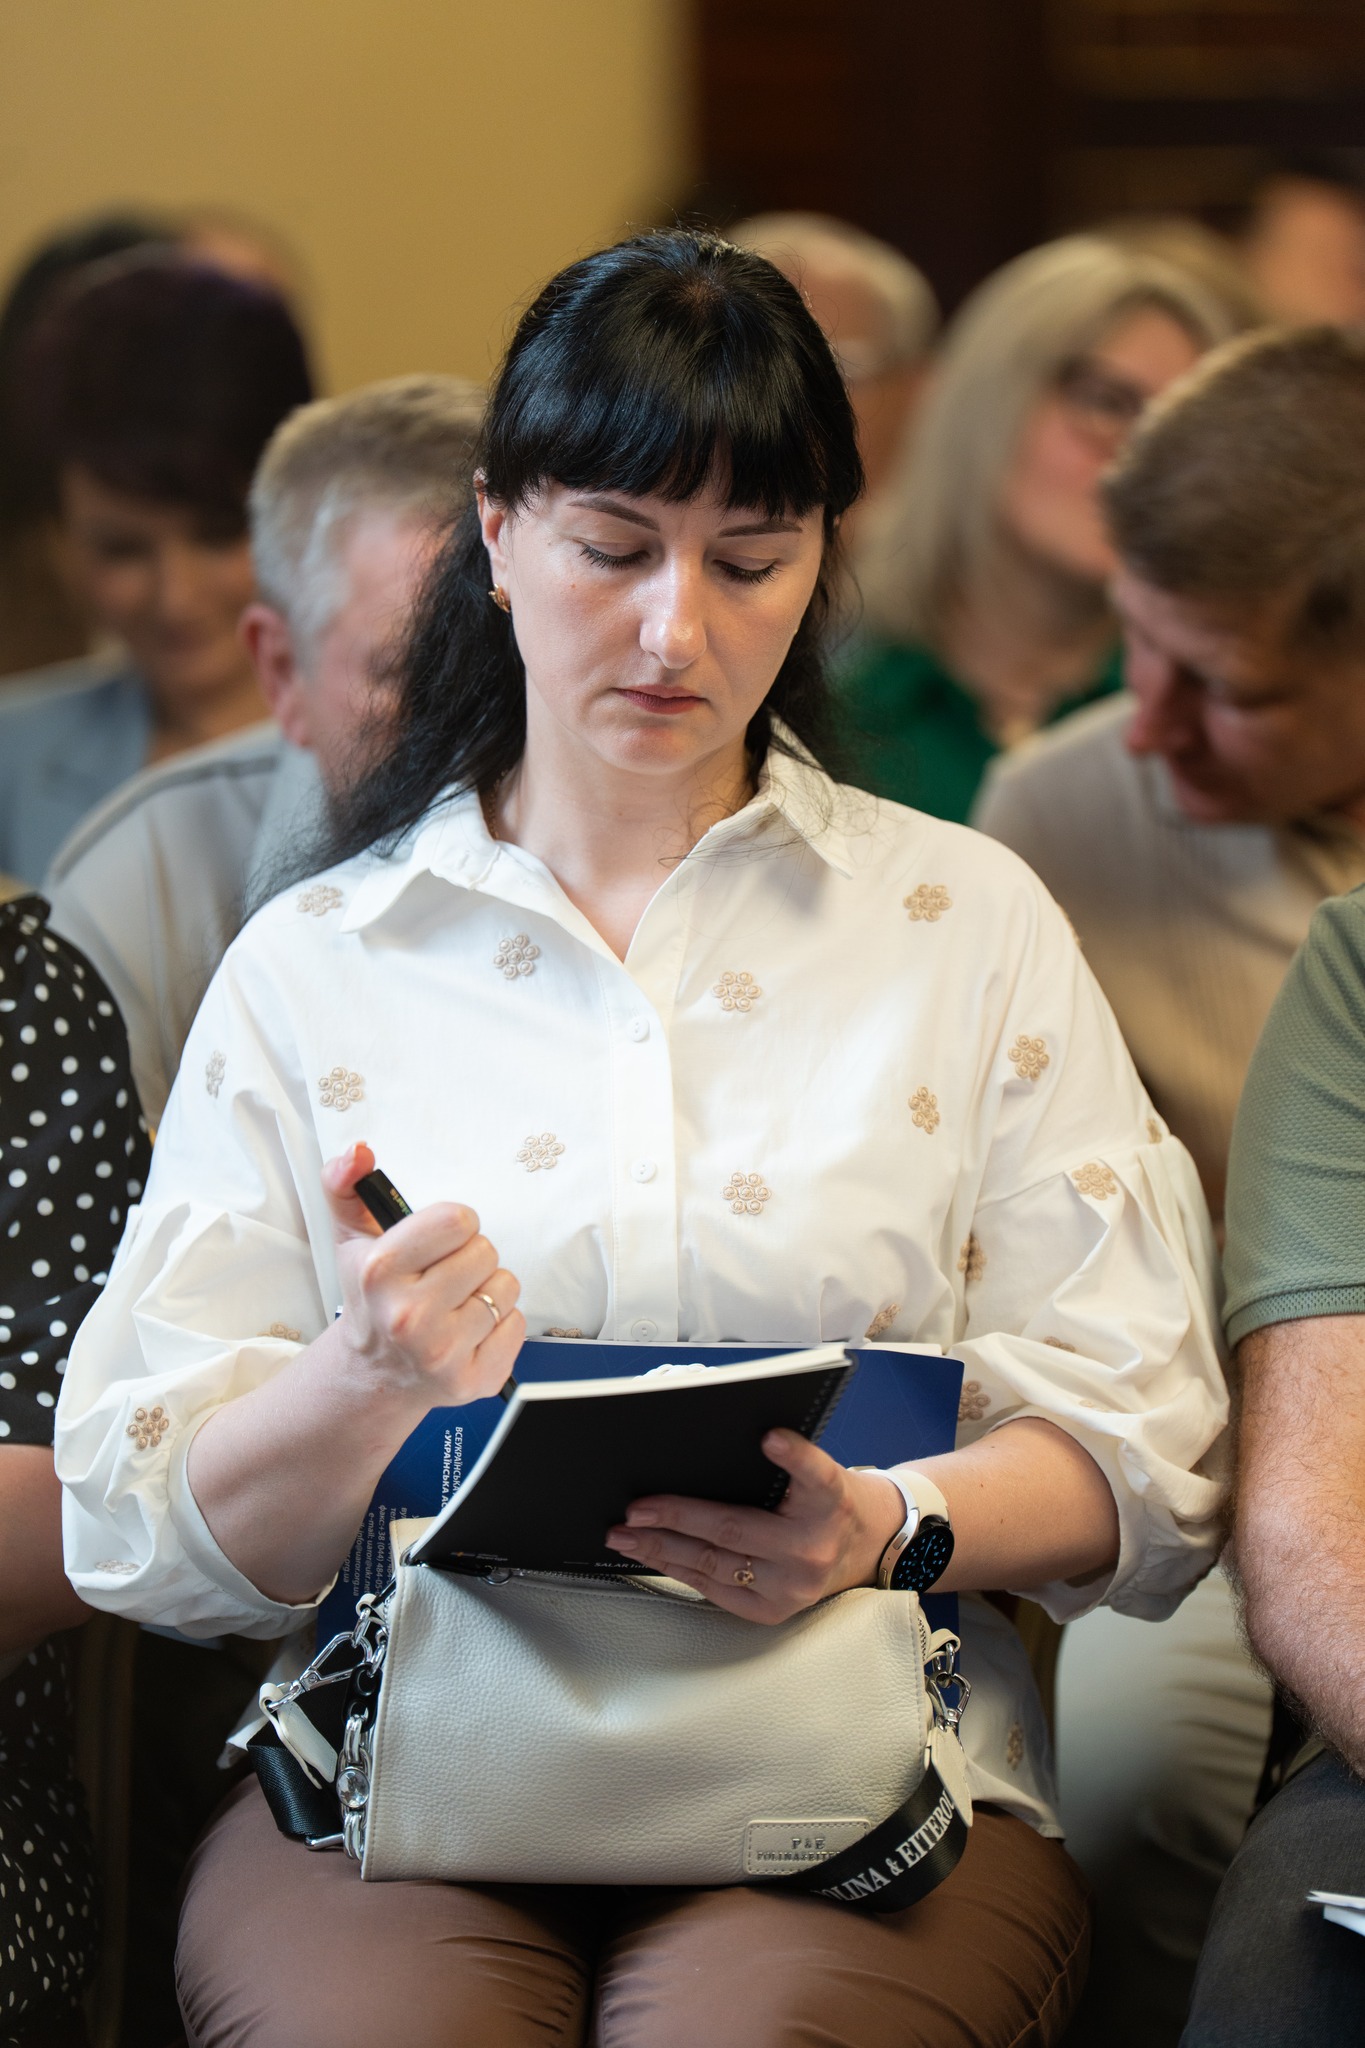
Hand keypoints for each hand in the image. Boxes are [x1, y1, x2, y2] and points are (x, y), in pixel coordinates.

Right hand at [322, 1141, 523, 1414]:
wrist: (374, 1373)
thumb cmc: (373, 1298)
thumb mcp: (352, 1238)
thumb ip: (347, 1185)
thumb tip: (357, 1152)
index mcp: (380, 1272)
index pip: (459, 1220)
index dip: (453, 1226)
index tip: (436, 1243)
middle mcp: (409, 1316)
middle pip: (487, 1251)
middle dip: (470, 1259)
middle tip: (442, 1278)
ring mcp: (442, 1353)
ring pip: (507, 1286)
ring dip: (487, 1290)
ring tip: (454, 1305)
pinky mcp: (473, 1381)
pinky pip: (518, 1324)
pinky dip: (501, 1324)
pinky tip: (468, 1332)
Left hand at [605, 1431, 904, 1622]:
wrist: (863, 1549)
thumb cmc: (827, 1501)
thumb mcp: (821, 1472)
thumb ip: (785, 1461)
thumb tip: (717, 1447)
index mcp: (830, 1500)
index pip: (815, 1474)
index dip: (793, 1455)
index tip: (770, 1438)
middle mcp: (811, 1547)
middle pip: (733, 1528)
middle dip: (675, 1517)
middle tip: (634, 1509)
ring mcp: (791, 1587)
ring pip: (713, 1565)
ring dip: (661, 1549)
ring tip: (624, 1536)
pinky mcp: (772, 1612)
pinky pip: (715, 1589)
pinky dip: (679, 1570)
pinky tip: (652, 1556)